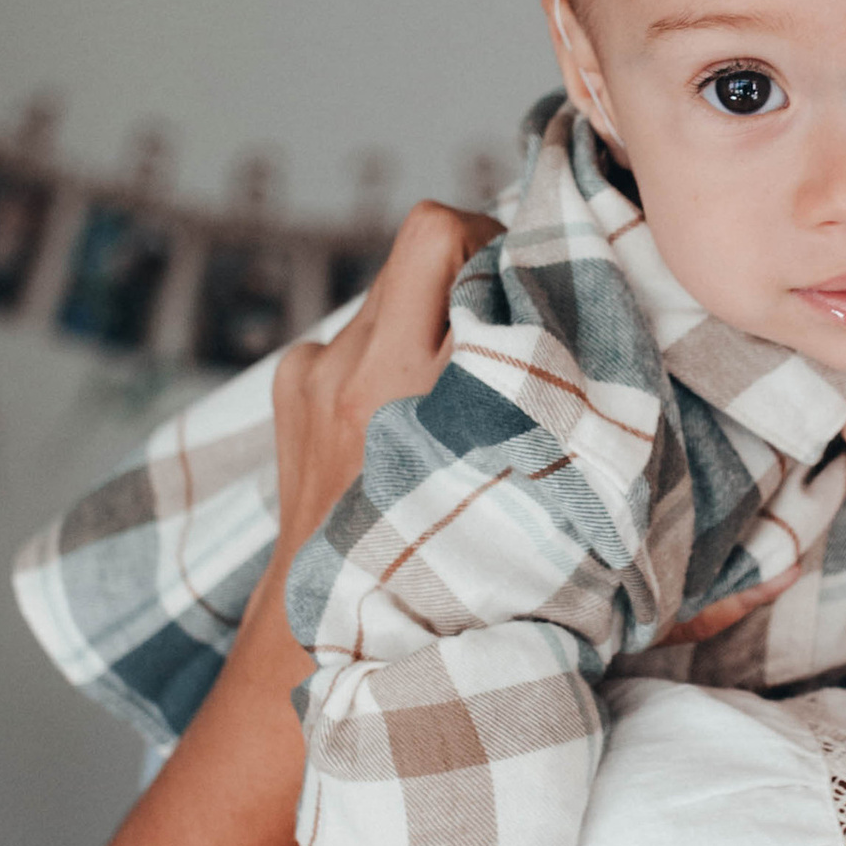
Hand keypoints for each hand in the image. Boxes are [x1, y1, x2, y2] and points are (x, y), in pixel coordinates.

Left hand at [266, 200, 501, 580]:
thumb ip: (526, 380)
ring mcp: (313, 371)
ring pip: (390, 292)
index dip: (489, 240)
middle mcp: (352, 366)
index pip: (437, 234)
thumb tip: (556, 297)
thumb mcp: (509, 471)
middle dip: (468, 266)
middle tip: (496, 314)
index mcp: (410, 381)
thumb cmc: (443, 555)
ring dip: (427, 317)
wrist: (335, 611)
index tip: (520, 282)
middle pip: (417, 246)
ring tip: (448, 382)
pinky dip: (383, 354)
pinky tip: (396, 412)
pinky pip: (353, 334)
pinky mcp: (290, 380)